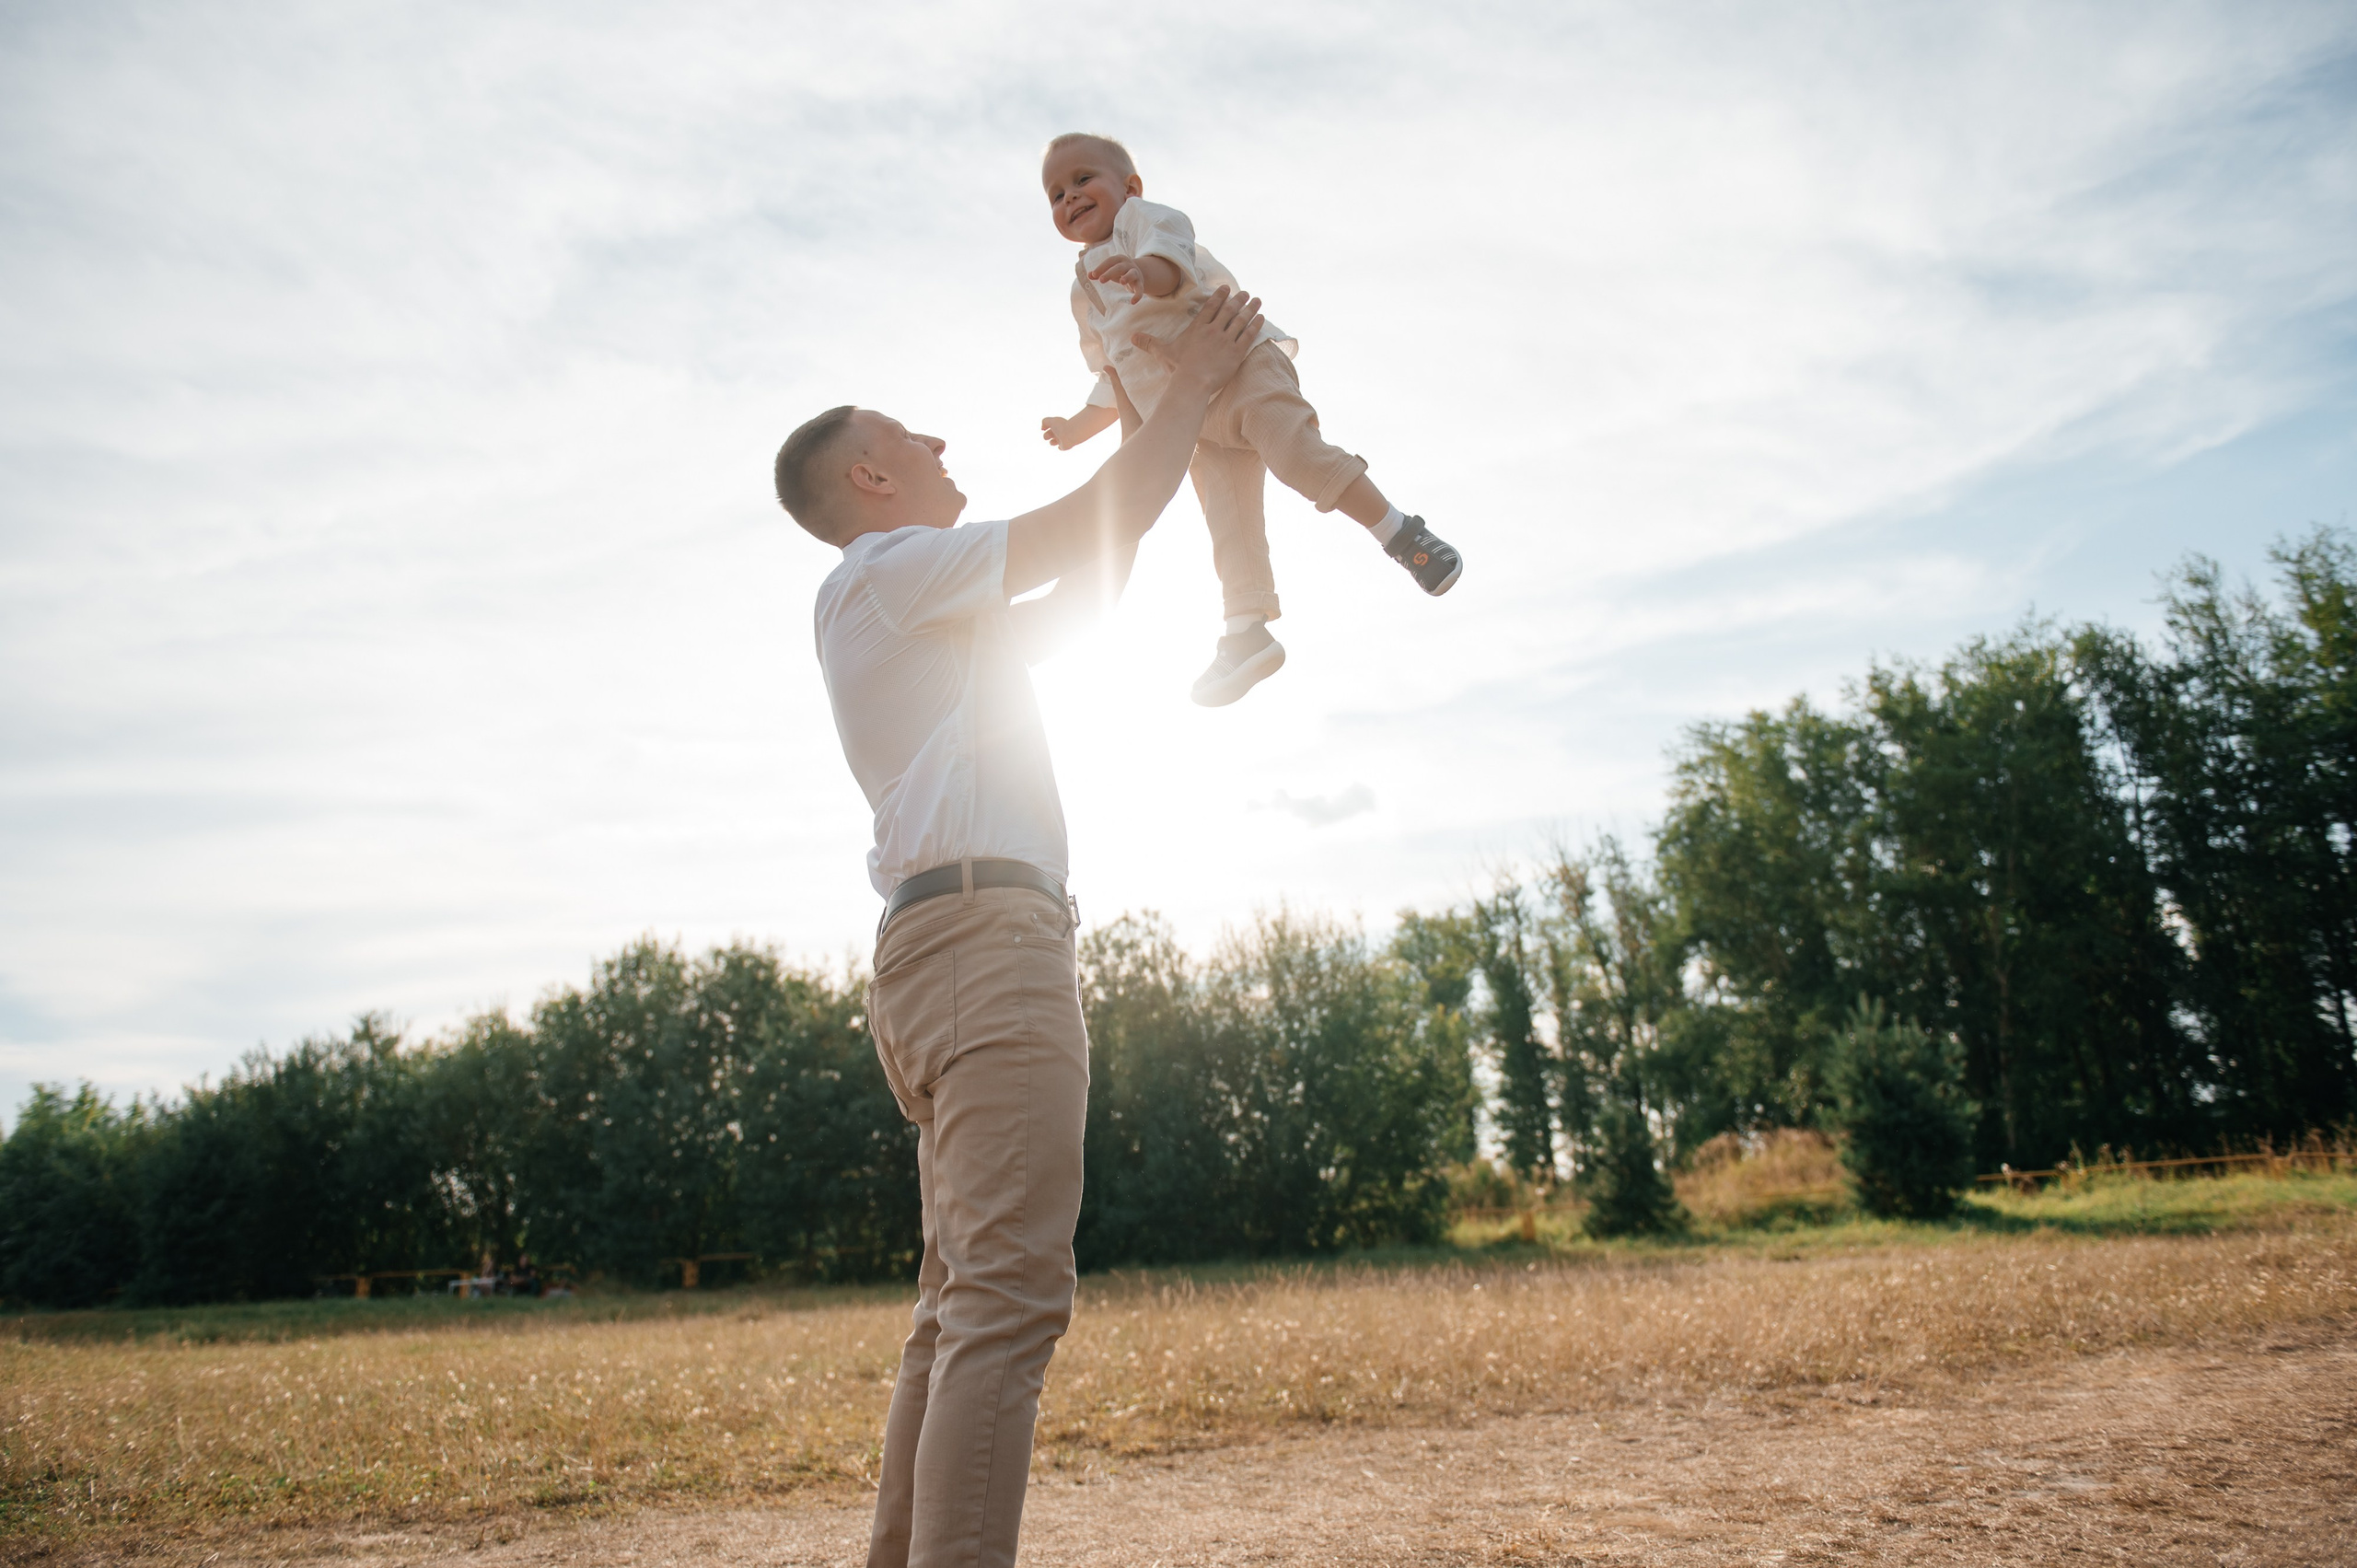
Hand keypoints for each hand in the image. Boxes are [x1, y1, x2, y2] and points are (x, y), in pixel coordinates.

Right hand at [1041, 416, 1080, 449]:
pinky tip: (1060, 444)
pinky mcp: (1064, 446)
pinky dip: (1059, 447)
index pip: (1048, 426)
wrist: (1070, 434)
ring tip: (1054, 441)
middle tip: (1049, 436)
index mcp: (1056, 425)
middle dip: (1046, 436)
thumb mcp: (1051, 421)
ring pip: (1052, 442)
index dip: (1044, 427)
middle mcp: (1058, 432)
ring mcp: (1061, 439)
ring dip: (1051, 442)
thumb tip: (1042, 429)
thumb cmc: (1061, 427)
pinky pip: (1060, 447)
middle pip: (1048, 435)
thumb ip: (1045, 421)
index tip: (1044, 429)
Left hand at [1088, 253, 1151, 302]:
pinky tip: (1133, 302)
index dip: (1101, 267)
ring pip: (1132, 274)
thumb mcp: (1109, 270)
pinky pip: (1140, 289)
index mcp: (1119, 259)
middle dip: (1110, 273)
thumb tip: (1089, 275)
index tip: (1093, 275)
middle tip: (1101, 280)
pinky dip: (1137, 295)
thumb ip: (1099, 273)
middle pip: (1119, 267)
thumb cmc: (1119, 271)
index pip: (1109, 261)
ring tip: (1122, 283)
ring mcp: (1135, 273)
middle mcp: (1128, 264)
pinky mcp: (1140, 283)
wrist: (1138, 273)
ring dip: (1127, 277)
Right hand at [1128, 286, 1261, 395]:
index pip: (1211, 307)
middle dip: (1238, 299)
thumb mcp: (1163, 353)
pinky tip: (1261, 318)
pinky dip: (1256, 325)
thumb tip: (1132, 337)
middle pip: (1229, 310)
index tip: (1227, 288)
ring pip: (1241, 320)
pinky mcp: (1236, 353)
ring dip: (1250, 308)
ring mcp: (1226, 341)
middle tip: (1245, 293)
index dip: (1220, 296)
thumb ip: (1149, 343)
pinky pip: (1249, 335)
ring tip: (1257, 300)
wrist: (1192, 383)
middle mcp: (1213, 330)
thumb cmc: (1178, 369)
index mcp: (1198, 328)